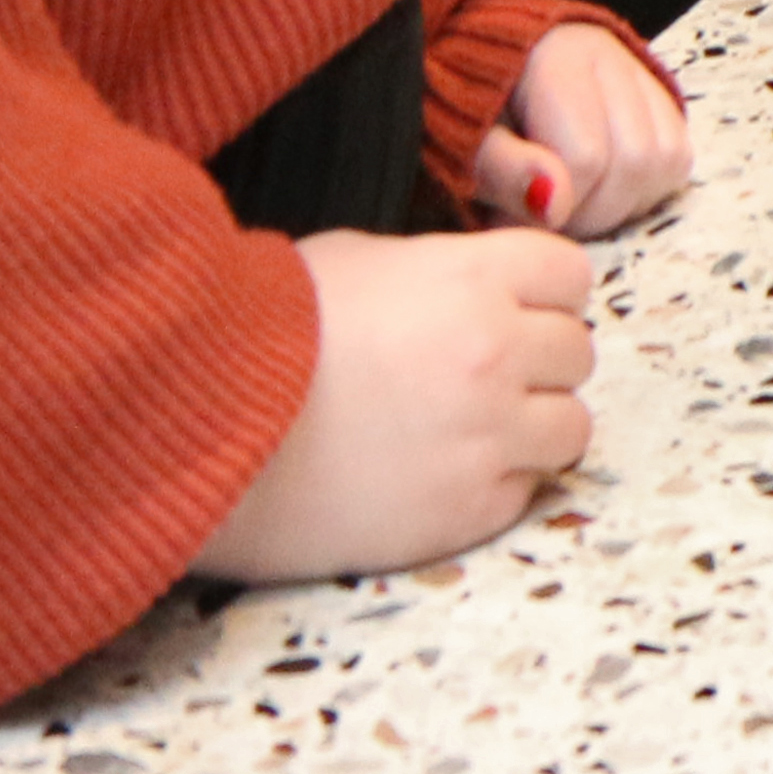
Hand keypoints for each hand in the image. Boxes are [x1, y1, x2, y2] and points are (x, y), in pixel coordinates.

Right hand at [188, 227, 596, 584]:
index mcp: (472, 276)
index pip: (570, 274)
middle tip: (480, 378)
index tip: (510, 310)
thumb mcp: (350, 261)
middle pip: (576, 352)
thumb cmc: (255, 334)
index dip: (541, 294)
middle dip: (537, 362)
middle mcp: (498, 351)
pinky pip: (523, 494)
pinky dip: (493, 487)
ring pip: (570, 428)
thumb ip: (430, 270)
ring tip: (467, 433)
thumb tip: (458, 285)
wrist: (195, 432)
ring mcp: (488, 436)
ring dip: (532, 429)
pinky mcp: (465, 512)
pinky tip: (434, 477)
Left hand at [468, 21, 691, 237]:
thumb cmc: (475, 115)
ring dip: (620, 204)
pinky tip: (601, 189)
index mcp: (558, 58)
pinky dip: (644, 189)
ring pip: (665, 163)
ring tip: (571, 204)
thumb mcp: (467, 145)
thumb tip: (553, 206)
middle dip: (590, 212)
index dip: (554, 206)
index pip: (586, 157)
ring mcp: (644, 77)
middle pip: (635, 162)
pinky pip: (678, 160)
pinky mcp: (665, 103)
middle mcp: (612, 58)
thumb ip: (505, 172)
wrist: (491, 74)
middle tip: (544, 218)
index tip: (515, 216)